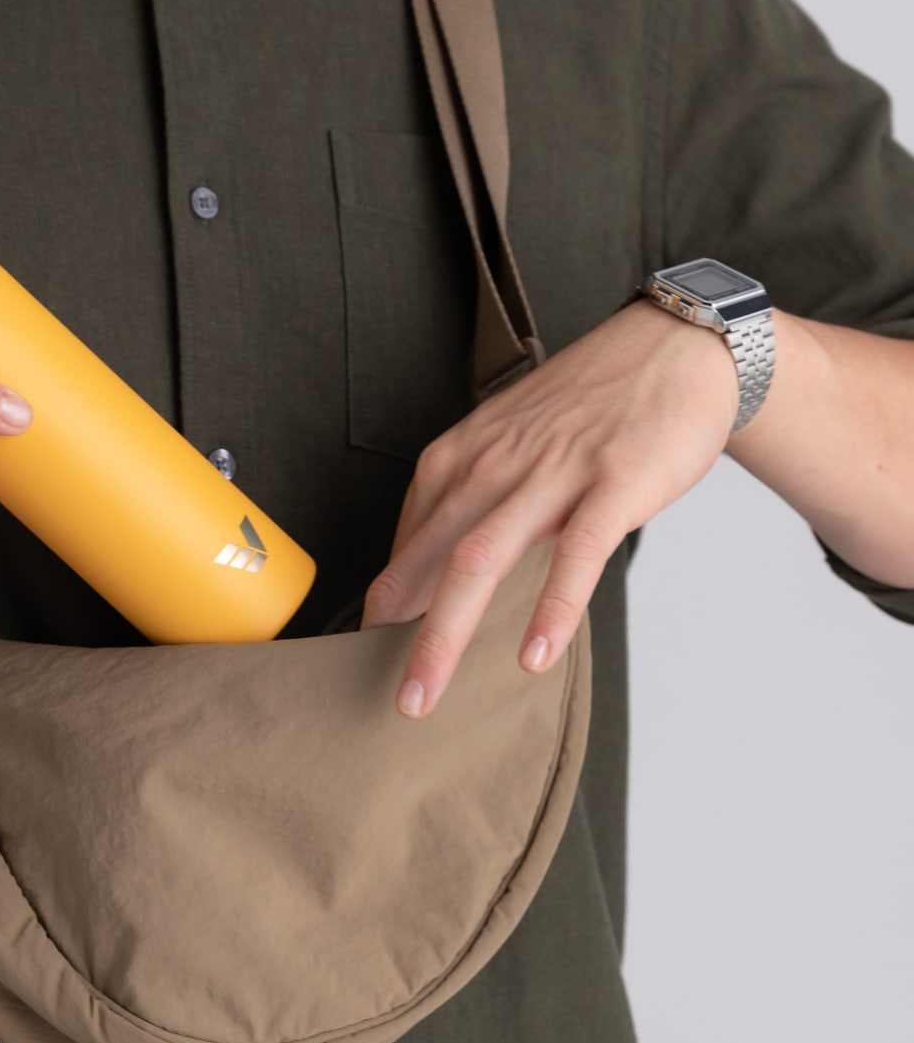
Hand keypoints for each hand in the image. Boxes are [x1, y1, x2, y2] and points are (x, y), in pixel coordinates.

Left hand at [360, 298, 742, 716]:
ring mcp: (552, 473)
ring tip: (424, 694)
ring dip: (444, 635)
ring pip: (480, 561)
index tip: (367, 649)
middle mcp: (494, 463)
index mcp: (462, 455)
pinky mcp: (613, 483)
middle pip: (430, 557)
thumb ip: (472, 497)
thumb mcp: (509, 440)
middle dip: (396, 631)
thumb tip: (436, 565)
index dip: (386, 597)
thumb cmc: (588, 405)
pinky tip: (533, 655)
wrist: (674, 348)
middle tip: (386, 694)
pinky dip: (550, 609)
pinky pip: (576, 554)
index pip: (408, 538)